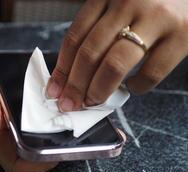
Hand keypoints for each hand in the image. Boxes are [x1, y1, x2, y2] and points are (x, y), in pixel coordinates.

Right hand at [0, 37, 57, 171]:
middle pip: (27, 155)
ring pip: (30, 140)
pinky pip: (29, 125)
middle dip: (50, 149)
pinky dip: (44, 120)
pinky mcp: (8, 112)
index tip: (56, 154)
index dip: (35, 166)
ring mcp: (4, 121)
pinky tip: (56, 103)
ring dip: (50, 135)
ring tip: (69, 117)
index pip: (14, 161)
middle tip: (72, 130)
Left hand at [47, 0, 187, 110]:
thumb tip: (75, 72)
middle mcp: (128, 4)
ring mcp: (156, 19)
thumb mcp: (119, 5)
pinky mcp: (182, 35)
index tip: (55, 89)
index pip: (75, 38)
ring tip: (92, 102)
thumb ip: (99, 29)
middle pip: (90, 53)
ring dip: (98, 90)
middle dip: (75, 85)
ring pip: (114, 64)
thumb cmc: (149, 2)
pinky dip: (137, 86)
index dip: (62, 68)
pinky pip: (151, 71)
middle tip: (69, 103)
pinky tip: (131, 87)